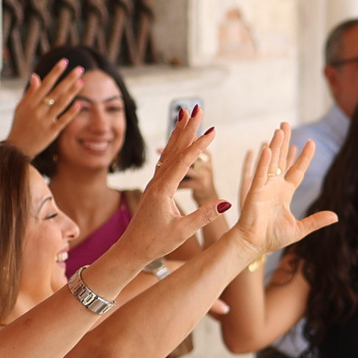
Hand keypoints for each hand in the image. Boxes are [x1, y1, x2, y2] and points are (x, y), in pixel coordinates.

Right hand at [4, 60, 81, 157]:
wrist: (16, 149)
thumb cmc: (20, 125)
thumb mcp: (21, 108)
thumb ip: (31, 93)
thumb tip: (36, 76)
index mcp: (30, 102)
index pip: (45, 84)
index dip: (55, 72)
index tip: (65, 61)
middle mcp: (38, 110)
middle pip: (56, 91)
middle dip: (68, 79)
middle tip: (80, 69)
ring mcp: (45, 121)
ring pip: (61, 104)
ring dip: (72, 93)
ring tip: (81, 82)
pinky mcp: (51, 132)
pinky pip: (63, 120)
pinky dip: (71, 112)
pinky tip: (79, 104)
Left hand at [114, 106, 222, 264]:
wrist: (131, 250)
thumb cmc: (155, 243)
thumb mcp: (182, 231)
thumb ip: (204, 216)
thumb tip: (226, 203)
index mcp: (163, 190)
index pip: (184, 161)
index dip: (199, 145)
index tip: (213, 130)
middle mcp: (157, 182)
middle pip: (174, 149)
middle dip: (187, 127)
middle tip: (197, 107)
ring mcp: (154, 184)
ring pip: (168, 152)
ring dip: (179, 133)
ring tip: (185, 115)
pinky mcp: (154, 188)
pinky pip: (165, 161)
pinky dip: (173, 147)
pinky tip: (176, 142)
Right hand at [227, 124, 338, 260]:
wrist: (254, 245)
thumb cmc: (272, 238)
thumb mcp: (299, 229)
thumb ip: (316, 221)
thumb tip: (336, 216)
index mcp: (285, 193)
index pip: (297, 170)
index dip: (304, 158)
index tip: (311, 143)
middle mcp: (275, 187)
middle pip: (282, 159)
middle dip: (285, 142)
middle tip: (286, 124)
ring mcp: (264, 187)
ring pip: (271, 162)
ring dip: (275, 145)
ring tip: (280, 129)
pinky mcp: (255, 192)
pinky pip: (260, 174)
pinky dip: (264, 162)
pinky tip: (267, 149)